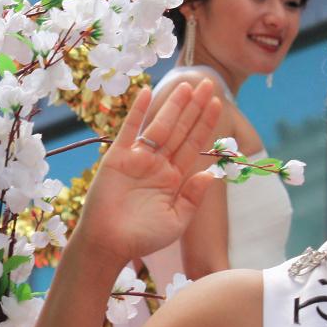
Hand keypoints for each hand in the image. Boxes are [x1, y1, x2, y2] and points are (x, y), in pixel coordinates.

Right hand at [73, 79, 222, 266]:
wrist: (108, 244)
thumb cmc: (142, 238)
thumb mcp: (176, 221)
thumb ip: (193, 197)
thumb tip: (211, 173)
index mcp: (174, 178)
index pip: (194, 144)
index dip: (205, 123)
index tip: (217, 103)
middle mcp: (158, 164)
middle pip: (181, 130)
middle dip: (194, 107)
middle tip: (208, 83)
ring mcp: (138, 159)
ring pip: (160, 125)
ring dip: (173, 105)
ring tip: (186, 84)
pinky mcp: (117, 157)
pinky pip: (129, 130)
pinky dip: (137, 111)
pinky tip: (146, 92)